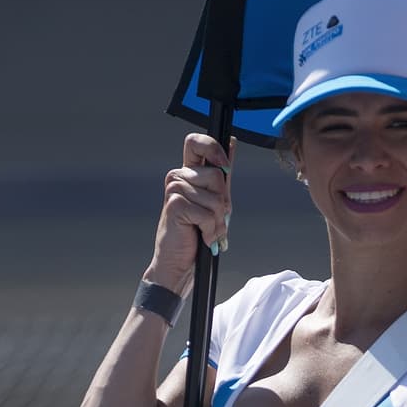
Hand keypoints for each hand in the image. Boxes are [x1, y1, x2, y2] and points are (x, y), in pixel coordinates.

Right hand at [146, 133, 234, 291]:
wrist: (179, 265)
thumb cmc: (197, 235)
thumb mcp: (215, 201)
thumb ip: (222, 174)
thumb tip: (231, 141)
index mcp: (187, 173)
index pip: (196, 142)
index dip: (213, 149)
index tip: (225, 167)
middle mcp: (178, 177)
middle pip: (218, 176)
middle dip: (223, 203)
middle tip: (214, 220)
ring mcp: (174, 189)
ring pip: (216, 198)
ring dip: (218, 222)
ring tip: (207, 232)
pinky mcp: (175, 205)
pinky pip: (208, 214)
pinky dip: (211, 231)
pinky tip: (203, 238)